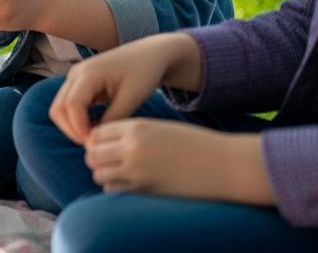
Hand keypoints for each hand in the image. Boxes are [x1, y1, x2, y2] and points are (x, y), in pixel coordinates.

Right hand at [49, 33, 202, 143]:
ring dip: (72, 125)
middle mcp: (75, 74)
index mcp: (88, 73)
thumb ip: (114, 118)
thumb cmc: (144, 72)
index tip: (94, 143)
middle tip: (92, 144)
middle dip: (71, 130)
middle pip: (58, 108)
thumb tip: (97, 138)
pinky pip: (68, 105)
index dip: (78, 128)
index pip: (70, 105)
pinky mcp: (79, 84)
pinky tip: (94, 126)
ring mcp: (75, 78)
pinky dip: (76, 119)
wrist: (149, 54)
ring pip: (60, 108)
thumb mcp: (132, 97)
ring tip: (94, 136)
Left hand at [83, 119, 272, 204]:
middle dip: (96, 158)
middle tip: (108, 161)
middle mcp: (132, 147)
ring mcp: (137, 170)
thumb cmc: (195, 144)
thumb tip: (105, 143)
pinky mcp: (145, 190)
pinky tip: (129, 184)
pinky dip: (115, 188)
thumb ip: (132, 133)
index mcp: (136, 127)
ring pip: (99, 173)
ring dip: (104, 174)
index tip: (105, 145)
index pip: (97, 133)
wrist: (224, 164)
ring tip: (119, 173)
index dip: (97, 140)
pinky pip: (113, 190)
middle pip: (92, 154)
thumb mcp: (160, 128)